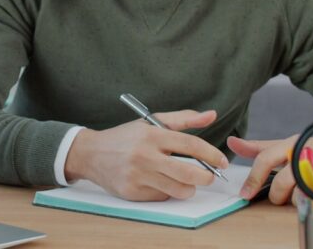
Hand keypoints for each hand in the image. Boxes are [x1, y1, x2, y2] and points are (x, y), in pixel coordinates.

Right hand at [65, 109, 229, 201]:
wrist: (90, 153)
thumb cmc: (125, 137)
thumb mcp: (150, 123)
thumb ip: (183, 118)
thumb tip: (211, 115)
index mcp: (151, 135)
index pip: (190, 144)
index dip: (212, 154)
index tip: (222, 161)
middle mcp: (144, 155)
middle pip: (189, 173)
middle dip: (207, 177)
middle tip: (209, 176)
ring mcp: (138, 176)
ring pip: (178, 190)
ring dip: (188, 187)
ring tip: (185, 180)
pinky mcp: (132, 192)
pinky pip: (162, 196)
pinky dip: (166, 191)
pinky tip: (158, 182)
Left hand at [228, 135, 312, 204]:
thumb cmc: (312, 150)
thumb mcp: (286, 145)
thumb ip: (259, 148)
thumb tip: (232, 142)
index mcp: (292, 143)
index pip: (266, 159)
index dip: (253, 178)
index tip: (245, 194)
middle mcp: (307, 151)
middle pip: (282, 183)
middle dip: (278, 195)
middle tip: (281, 195)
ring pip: (299, 195)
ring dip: (298, 200)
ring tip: (303, 193)